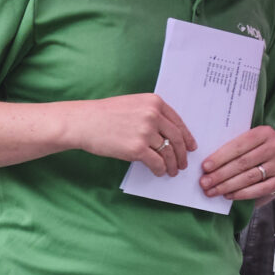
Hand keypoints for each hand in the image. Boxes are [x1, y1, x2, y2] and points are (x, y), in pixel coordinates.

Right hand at [70, 94, 198, 176]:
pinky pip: (157, 162)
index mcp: (154, 102)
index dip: (187, 137)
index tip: (191, 147)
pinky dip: (160, 169)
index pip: (178, 122)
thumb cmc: (103, 114)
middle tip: (183, 163)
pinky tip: (159, 172)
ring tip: (171, 171)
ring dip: (172, 164)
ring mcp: (145, 132)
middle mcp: (153, 115)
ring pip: (168, 152)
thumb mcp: (132, 104)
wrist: (84, 122)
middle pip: (176, 138)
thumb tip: (166, 133)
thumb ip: (150, 113)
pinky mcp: (137, 149)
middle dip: (182, 154)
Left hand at [199, 124, 274, 201]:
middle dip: (220, 174)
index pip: (238, 146)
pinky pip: (259, 189)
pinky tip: (229, 195)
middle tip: (204, 182)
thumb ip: (236, 148)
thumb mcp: (252, 142)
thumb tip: (210, 164)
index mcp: (264, 133)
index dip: (220, 157)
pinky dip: (242, 193)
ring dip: (227, 186)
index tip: (205, 167)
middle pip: (242, 163)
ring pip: (249, 177)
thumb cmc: (263, 150)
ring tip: (213, 191)